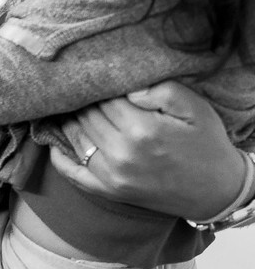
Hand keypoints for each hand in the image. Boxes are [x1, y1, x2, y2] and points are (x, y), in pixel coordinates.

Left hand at [50, 80, 245, 218]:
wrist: (215, 191)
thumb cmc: (205, 144)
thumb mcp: (195, 108)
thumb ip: (161, 91)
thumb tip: (128, 86)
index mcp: (142, 129)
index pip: (103, 98)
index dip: (99, 86)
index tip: (96, 77)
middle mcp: (121, 153)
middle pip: (86, 116)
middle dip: (83, 101)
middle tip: (80, 89)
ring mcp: (110, 175)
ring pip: (74, 138)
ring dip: (68, 120)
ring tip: (67, 107)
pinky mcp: (107, 191)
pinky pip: (70, 172)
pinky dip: (58, 155)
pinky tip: (54, 139)